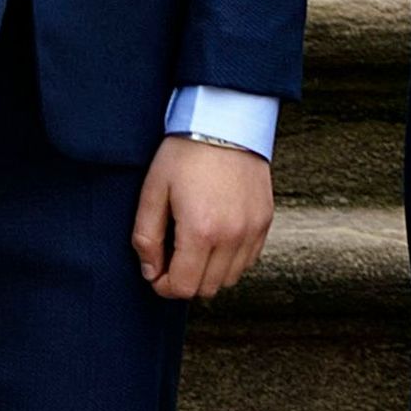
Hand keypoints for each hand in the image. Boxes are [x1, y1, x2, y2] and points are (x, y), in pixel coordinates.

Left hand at [133, 138, 275, 300]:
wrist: (226, 121)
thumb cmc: (186, 153)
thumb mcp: (153, 191)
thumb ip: (146, 237)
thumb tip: (151, 271)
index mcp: (201, 231)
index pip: (183, 287)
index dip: (164, 286)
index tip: (157, 271)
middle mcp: (232, 235)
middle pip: (207, 288)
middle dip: (185, 281)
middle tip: (173, 259)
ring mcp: (253, 229)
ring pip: (230, 278)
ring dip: (210, 272)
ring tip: (196, 248)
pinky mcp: (265, 220)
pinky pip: (249, 259)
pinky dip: (231, 259)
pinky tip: (217, 239)